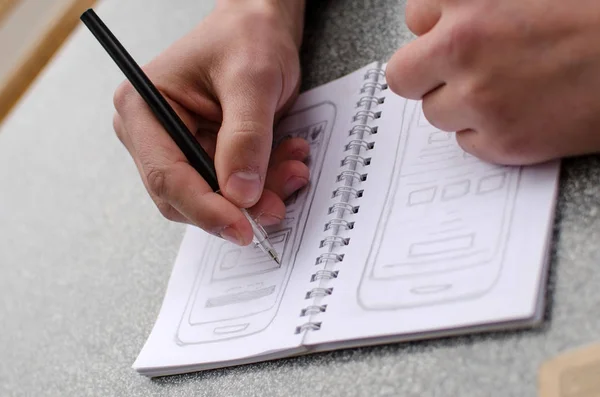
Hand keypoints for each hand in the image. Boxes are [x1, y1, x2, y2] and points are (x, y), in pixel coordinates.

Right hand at [113, 1, 306, 244]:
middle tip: (276, 202)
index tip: (241, 226)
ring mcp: (179, 146)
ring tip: (292, 167)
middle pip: (185, 196)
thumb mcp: (251, 79)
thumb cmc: (246, 35)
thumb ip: (246, 136)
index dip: (204, 208)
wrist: (260, 25)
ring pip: (213, 198)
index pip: (166, 175)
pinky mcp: (205, 154)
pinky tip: (286, 162)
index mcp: (143, 107)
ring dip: (256, 194)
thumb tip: (240, 193)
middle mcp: (153, 133)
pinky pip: (232, 187)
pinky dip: (262, 184)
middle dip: (234, 205)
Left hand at [386, 0, 599, 164]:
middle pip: (404, 75)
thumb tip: (436, 22)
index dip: (437, 28)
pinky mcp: (503, 141)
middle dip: (426, 74)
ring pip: (436, 112)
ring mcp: (481, 98)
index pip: (415, 18)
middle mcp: (464, 47)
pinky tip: (523, 112)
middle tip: (458, 72)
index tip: (454, 33)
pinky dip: (487, 132)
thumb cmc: (595, 13)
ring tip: (507, 89)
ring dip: (460, 104)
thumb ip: (475, 2)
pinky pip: (467, 142)